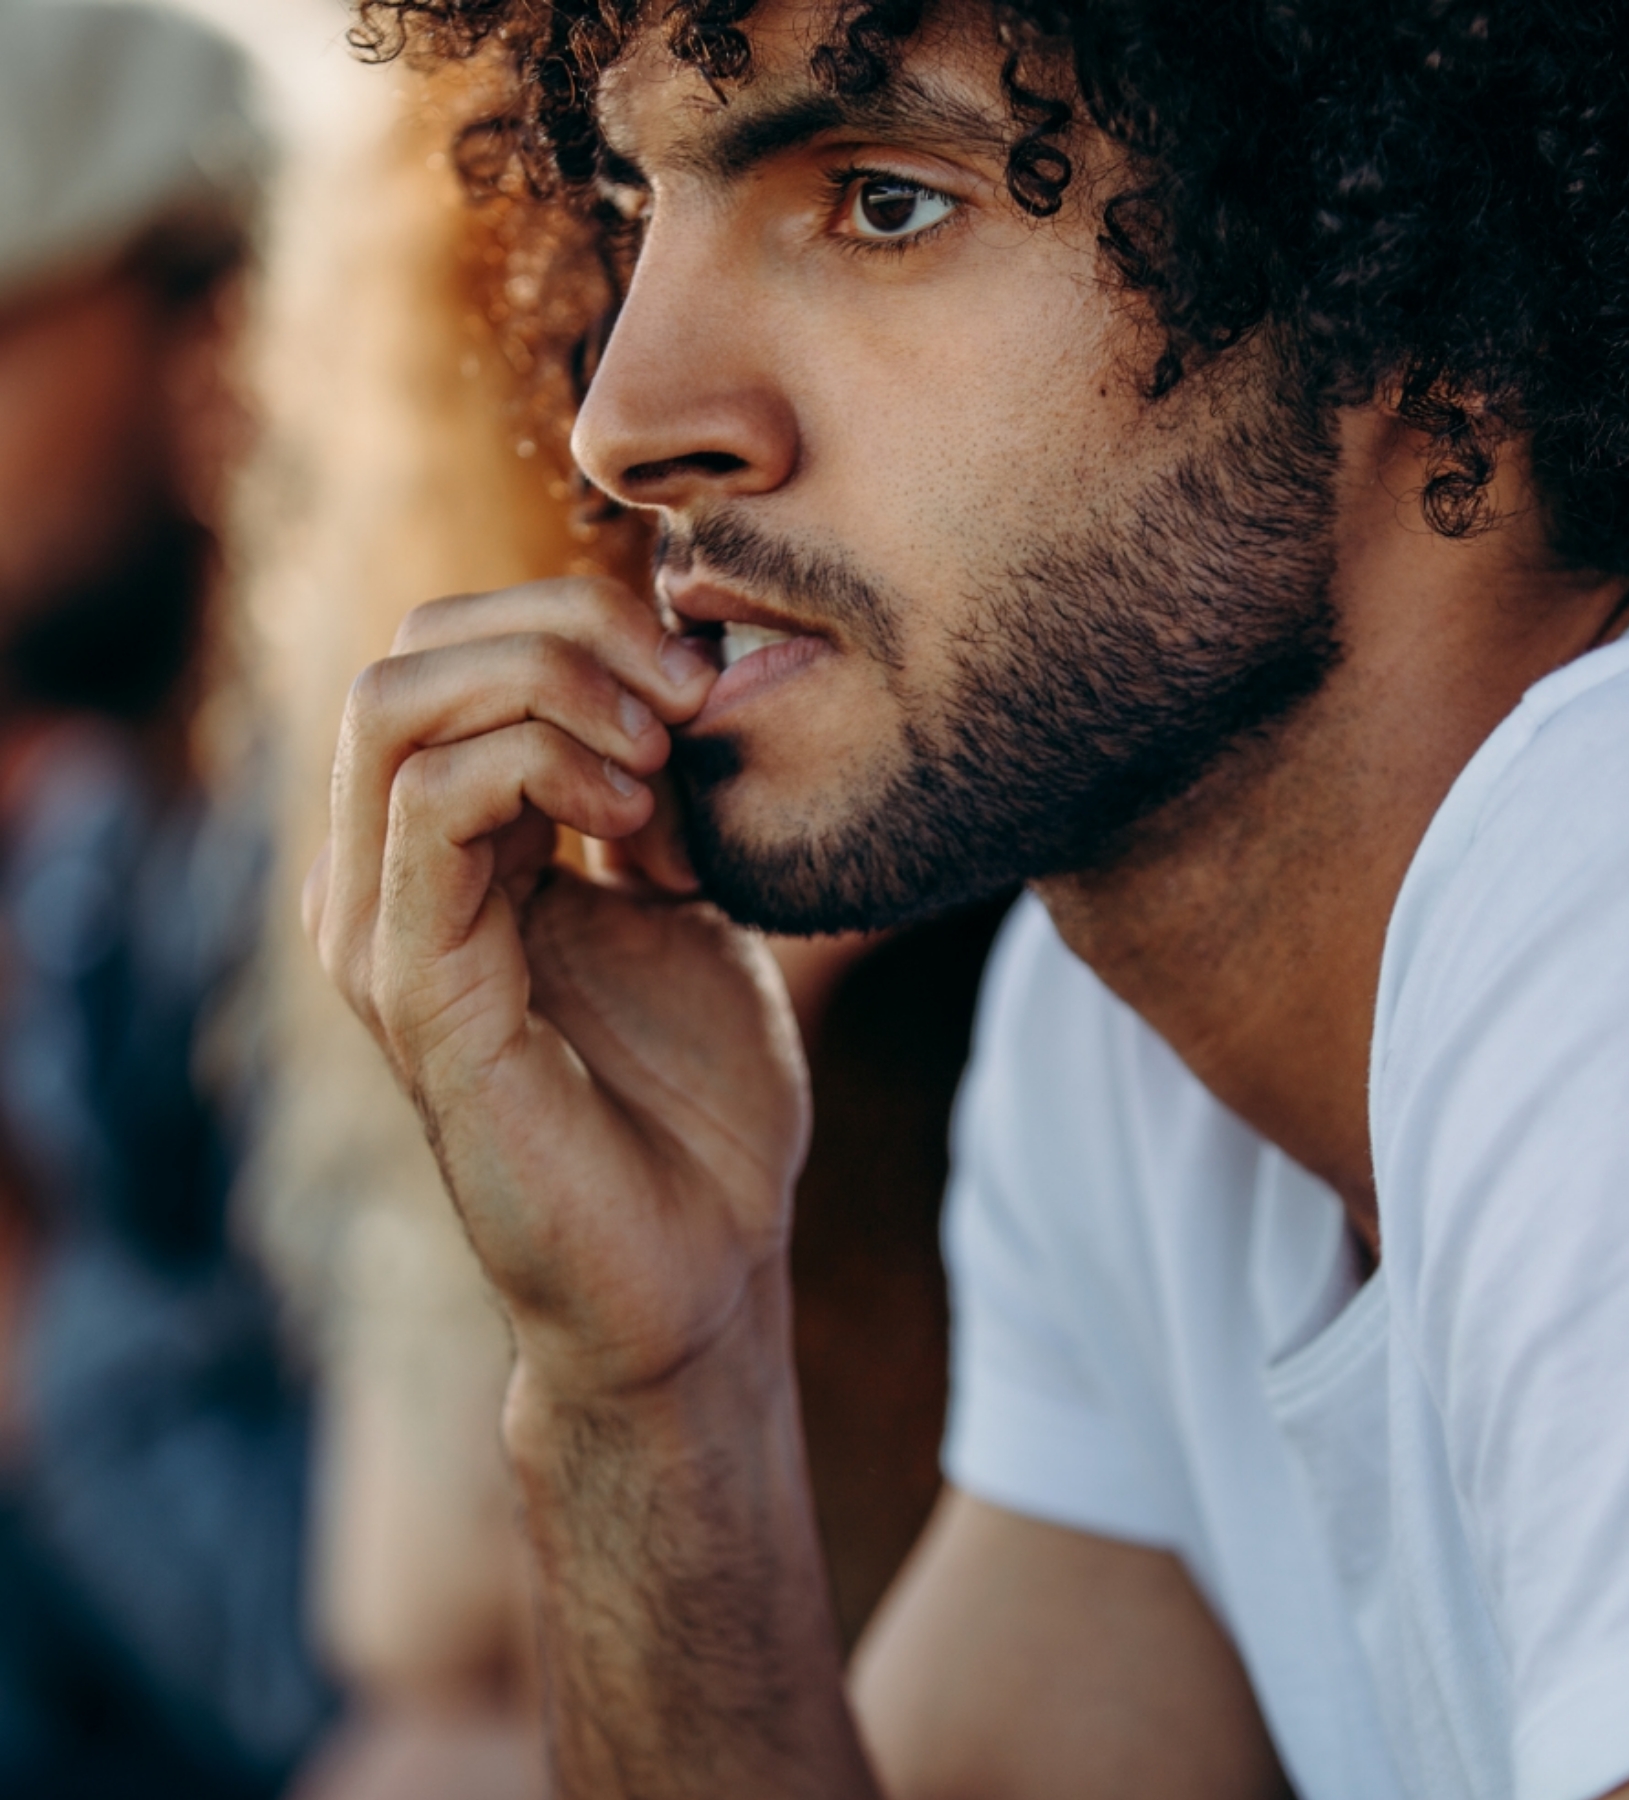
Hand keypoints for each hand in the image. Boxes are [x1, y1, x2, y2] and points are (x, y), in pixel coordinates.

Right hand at [305, 577, 811, 1395]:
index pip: (452, 651)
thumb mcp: (684, 901)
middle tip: (688, 695)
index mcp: (445, 852)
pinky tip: (634, 823)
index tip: (705, 680)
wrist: (703, 1260)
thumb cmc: (698, 1095)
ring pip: (399, 704)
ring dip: (557, 690)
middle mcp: (386, 879)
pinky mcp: (408, 992)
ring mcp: (380, 934)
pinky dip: (543, 765)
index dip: (579, 621)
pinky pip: (429, 805)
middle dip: (568, 631)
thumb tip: (663, 675)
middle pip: (414, 651)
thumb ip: (652, 790)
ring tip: (662, 761)